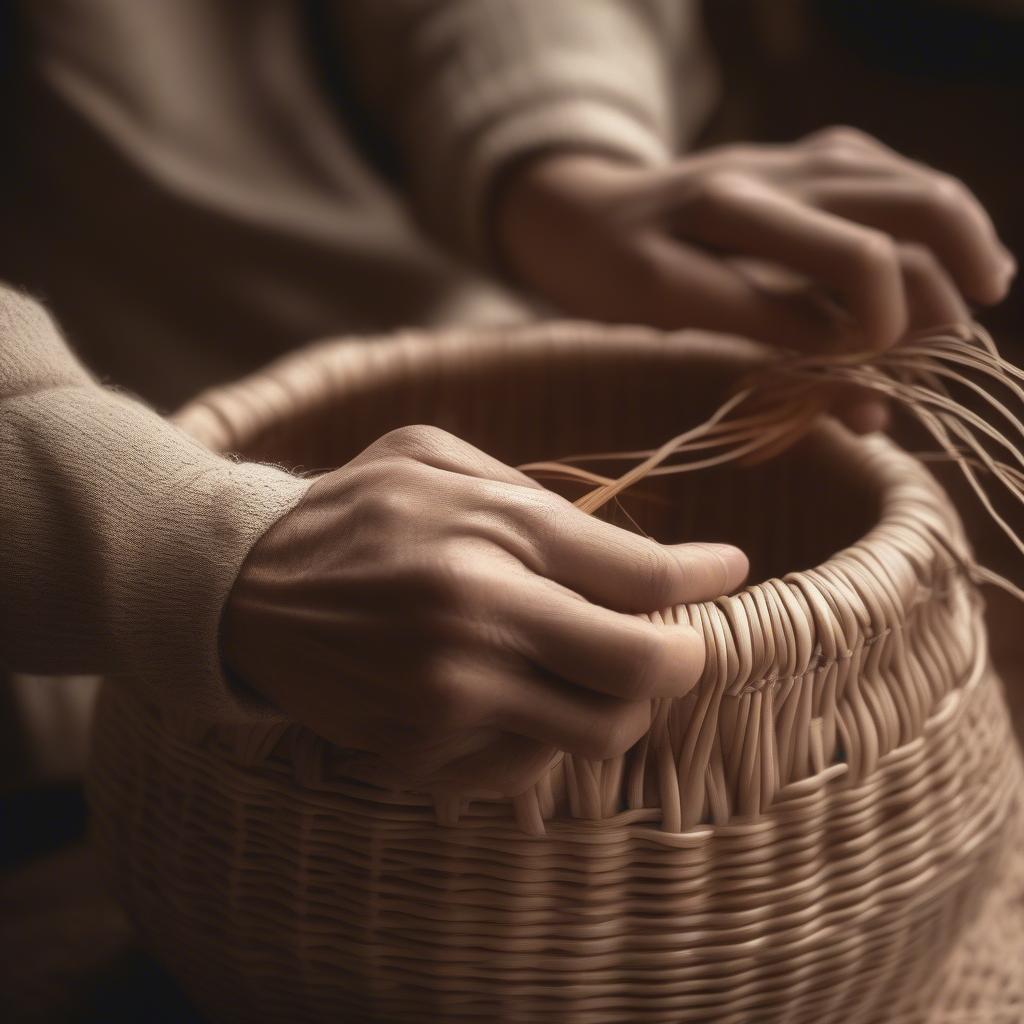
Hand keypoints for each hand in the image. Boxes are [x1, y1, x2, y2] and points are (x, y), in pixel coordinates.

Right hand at [221, 425, 747, 796]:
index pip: (643, 575)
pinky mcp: (420, 754)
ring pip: (602, 731)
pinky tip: (520, 694)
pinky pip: (531, 765)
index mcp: (488, 538)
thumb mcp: (436, 458)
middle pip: (646, 669)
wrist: (245, 589)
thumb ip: (540, 496)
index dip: (705, 576)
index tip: (727, 569)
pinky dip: (549, 732)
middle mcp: (477, 626)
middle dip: (686, 654)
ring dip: (624, 701)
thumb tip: (647, 546)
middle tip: (679, 638)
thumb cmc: (355, 510)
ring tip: (599, 666)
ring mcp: (449, 702)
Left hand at [494, 126, 1015, 429]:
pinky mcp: (792, 158)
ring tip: (985, 286)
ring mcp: (787, 157)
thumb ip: (762, 336)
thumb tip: (861, 390)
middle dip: (945, 280)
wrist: (571, 206)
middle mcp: (772, 171)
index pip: (858, 258)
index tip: (879, 381)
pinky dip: (919, 210)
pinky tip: (938, 244)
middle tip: (956, 343)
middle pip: (904, 208)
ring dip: (954, 238)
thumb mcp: (665, 309)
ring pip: (903, 184)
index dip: (887, 328)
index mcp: (732, 211)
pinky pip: (877, 172)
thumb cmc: (604, 268)